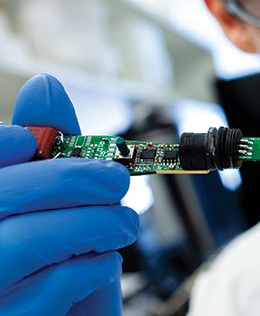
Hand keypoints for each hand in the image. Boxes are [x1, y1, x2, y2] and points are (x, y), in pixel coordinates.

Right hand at [0, 74, 138, 315]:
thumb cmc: (58, 266)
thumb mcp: (58, 207)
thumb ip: (51, 153)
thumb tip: (44, 88)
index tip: (35, 140)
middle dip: (68, 179)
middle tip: (116, 181)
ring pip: (23, 241)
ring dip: (91, 224)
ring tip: (123, 224)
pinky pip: (49, 284)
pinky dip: (92, 267)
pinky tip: (104, 265)